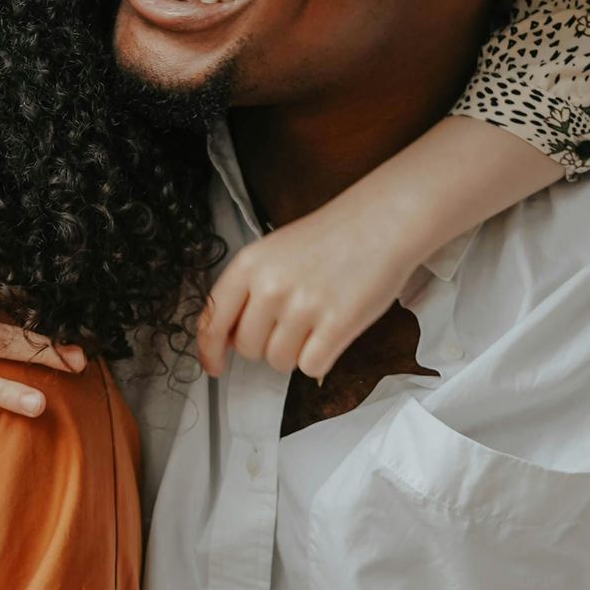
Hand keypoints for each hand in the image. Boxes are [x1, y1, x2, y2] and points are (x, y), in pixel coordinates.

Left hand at [197, 195, 416, 382]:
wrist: (380, 222)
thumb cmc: (330, 237)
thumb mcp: (274, 252)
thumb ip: (248, 290)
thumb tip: (228, 338)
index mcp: (249, 263)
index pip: (212, 319)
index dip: (208, 350)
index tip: (214, 366)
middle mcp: (270, 285)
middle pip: (247, 348)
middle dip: (266, 345)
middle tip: (291, 323)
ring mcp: (303, 306)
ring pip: (279, 362)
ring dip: (295, 352)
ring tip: (315, 321)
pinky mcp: (336, 324)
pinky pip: (310, 367)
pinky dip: (321, 358)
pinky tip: (331, 331)